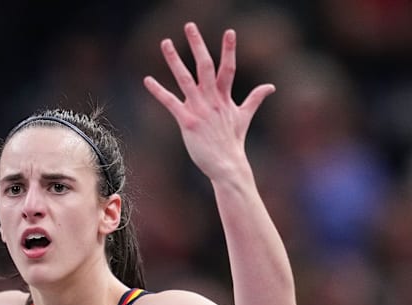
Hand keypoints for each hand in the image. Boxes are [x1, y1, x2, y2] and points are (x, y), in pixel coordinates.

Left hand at [143, 22, 273, 180]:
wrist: (227, 165)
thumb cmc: (233, 142)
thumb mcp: (244, 117)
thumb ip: (255, 99)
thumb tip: (271, 86)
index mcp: (225, 97)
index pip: (228, 68)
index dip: (229, 49)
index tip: (229, 31)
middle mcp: (212, 100)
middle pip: (204, 66)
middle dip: (197, 45)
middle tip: (189, 25)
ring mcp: (199, 110)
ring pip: (185, 79)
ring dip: (174, 60)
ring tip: (166, 43)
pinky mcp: (187, 121)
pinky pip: (170, 102)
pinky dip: (158, 90)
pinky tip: (147, 79)